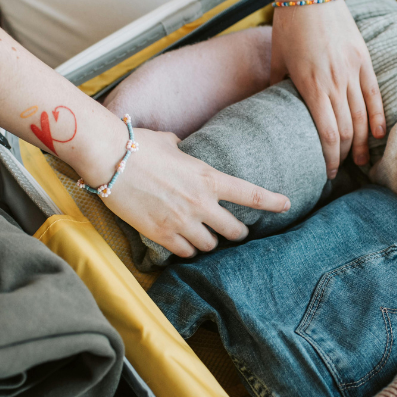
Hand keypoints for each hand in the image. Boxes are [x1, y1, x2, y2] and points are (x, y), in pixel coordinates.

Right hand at [102, 128, 290, 257]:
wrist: (109, 159)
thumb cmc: (138, 145)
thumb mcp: (171, 144)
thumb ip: (184, 152)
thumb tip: (182, 148)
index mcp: (208, 177)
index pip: (251, 194)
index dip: (272, 201)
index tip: (286, 204)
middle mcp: (200, 203)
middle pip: (234, 231)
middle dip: (237, 233)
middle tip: (234, 232)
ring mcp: (182, 221)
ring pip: (210, 246)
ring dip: (209, 242)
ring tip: (202, 236)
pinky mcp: (161, 234)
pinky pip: (185, 252)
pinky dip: (186, 249)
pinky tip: (182, 243)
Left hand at [271, 0, 385, 176]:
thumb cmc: (288, 24)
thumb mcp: (277, 58)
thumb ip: (276, 86)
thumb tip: (271, 109)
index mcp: (310, 85)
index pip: (327, 134)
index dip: (330, 157)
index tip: (328, 172)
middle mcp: (334, 81)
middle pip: (347, 130)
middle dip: (345, 154)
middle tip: (343, 169)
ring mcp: (352, 69)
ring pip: (363, 116)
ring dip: (363, 142)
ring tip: (362, 160)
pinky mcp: (363, 58)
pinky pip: (374, 94)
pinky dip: (379, 117)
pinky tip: (379, 134)